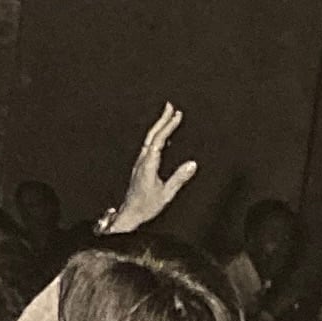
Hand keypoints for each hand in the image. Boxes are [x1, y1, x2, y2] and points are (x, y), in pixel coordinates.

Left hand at [105, 103, 197, 235]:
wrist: (129, 214)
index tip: (177, 114)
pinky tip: (163, 138)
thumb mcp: (166, 193)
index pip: (159, 139)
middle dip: (162, 119)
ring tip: (168, 117)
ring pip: (149, 139)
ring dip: (159, 126)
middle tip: (170, 106)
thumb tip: (192, 164)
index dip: (168, 126)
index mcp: (148, 164)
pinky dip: (156, 137)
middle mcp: (142, 161)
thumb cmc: (145, 206)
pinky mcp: (139, 167)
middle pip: (151, 135)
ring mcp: (139, 163)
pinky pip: (148, 146)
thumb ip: (179, 178)